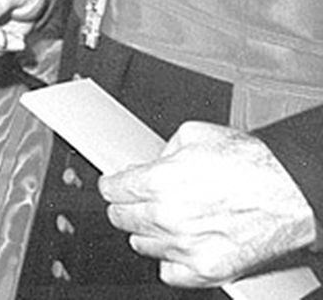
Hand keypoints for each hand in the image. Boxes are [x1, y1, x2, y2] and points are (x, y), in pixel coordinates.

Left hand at [101, 122, 316, 287]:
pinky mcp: (206, 271)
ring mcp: (186, 247)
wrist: (295, 195)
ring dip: (150, 232)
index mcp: (160, 181)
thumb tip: (146, 164)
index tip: (117, 186)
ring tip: (172, 219)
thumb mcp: (196, 135)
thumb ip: (160, 151)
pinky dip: (172, 259)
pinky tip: (185, 242)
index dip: (114, 184)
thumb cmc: (254, 165)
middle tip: (143, 200)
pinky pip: (168, 271)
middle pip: (120, 218)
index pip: (111, 190)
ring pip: (142, 244)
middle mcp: (168, 216)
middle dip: (128, 206)